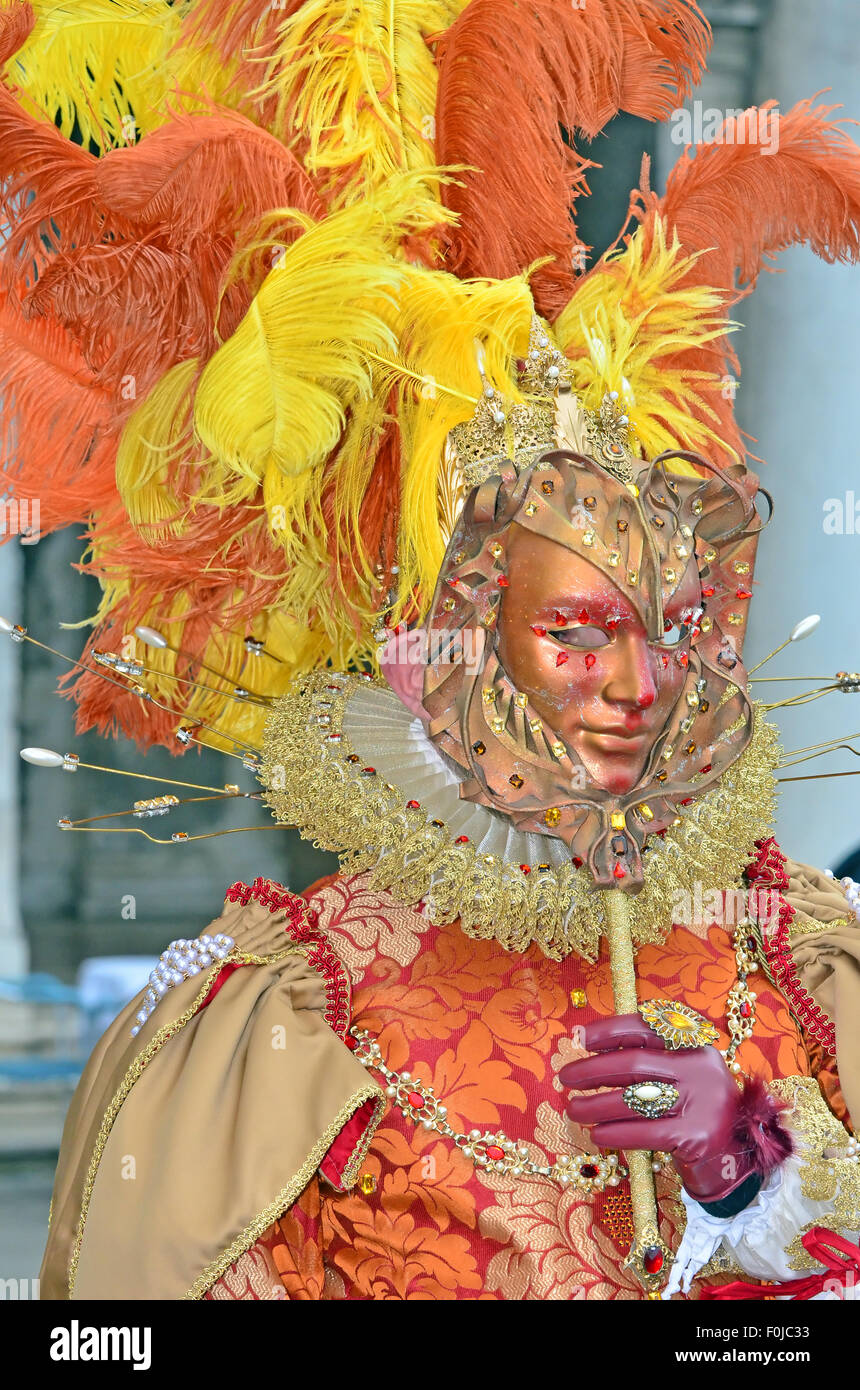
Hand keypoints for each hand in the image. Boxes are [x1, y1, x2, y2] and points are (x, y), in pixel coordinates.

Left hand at [559, 1013, 751, 1202]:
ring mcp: (701, 1103)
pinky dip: (614, 1133)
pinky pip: (642, 1132)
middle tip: (566, 1078)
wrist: (734, 1158)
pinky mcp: (695, 1137)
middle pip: (633, 1064)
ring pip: (633, 1100)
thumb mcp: (682, 1076)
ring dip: (594, 1105)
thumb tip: (591, 1051)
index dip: (610, 1030)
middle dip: (592, 1070)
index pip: (646, 1028)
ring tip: (573, 1109)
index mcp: (695, 1046)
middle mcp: (700, 1068)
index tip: (580, 1038)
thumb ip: (649, 1060)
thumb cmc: (695, 1110)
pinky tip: (597, 1134)